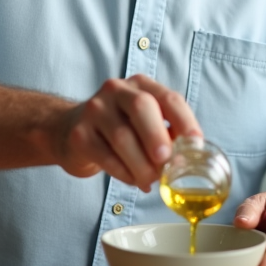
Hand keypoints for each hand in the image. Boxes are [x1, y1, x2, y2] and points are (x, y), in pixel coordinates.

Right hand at [56, 74, 200, 191]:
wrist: (70, 130)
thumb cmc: (119, 127)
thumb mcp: (145, 122)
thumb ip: (167, 133)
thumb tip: (188, 157)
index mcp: (141, 85)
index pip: (168, 98)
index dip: (185, 121)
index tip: (195, 144)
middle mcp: (116, 91)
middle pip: (140, 107)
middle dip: (157, 136)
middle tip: (167, 161)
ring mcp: (95, 110)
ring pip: (122, 136)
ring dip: (142, 165)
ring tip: (151, 180)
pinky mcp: (80, 134)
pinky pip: (105, 156)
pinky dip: (124, 173)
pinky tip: (134, 181)